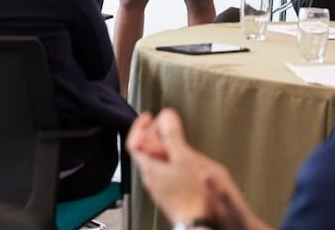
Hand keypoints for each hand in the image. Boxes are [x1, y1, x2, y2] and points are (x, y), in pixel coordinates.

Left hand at [128, 110, 261, 229]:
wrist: (200, 223)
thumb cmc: (191, 195)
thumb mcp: (182, 157)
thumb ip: (172, 136)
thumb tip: (165, 116)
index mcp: (149, 166)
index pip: (134, 142)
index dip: (139, 126)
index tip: (148, 116)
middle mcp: (151, 178)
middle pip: (144, 151)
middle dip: (153, 134)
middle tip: (164, 124)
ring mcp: (160, 188)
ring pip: (155, 162)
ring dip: (162, 147)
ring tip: (174, 139)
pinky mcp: (170, 195)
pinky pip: (164, 172)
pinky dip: (170, 160)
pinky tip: (182, 161)